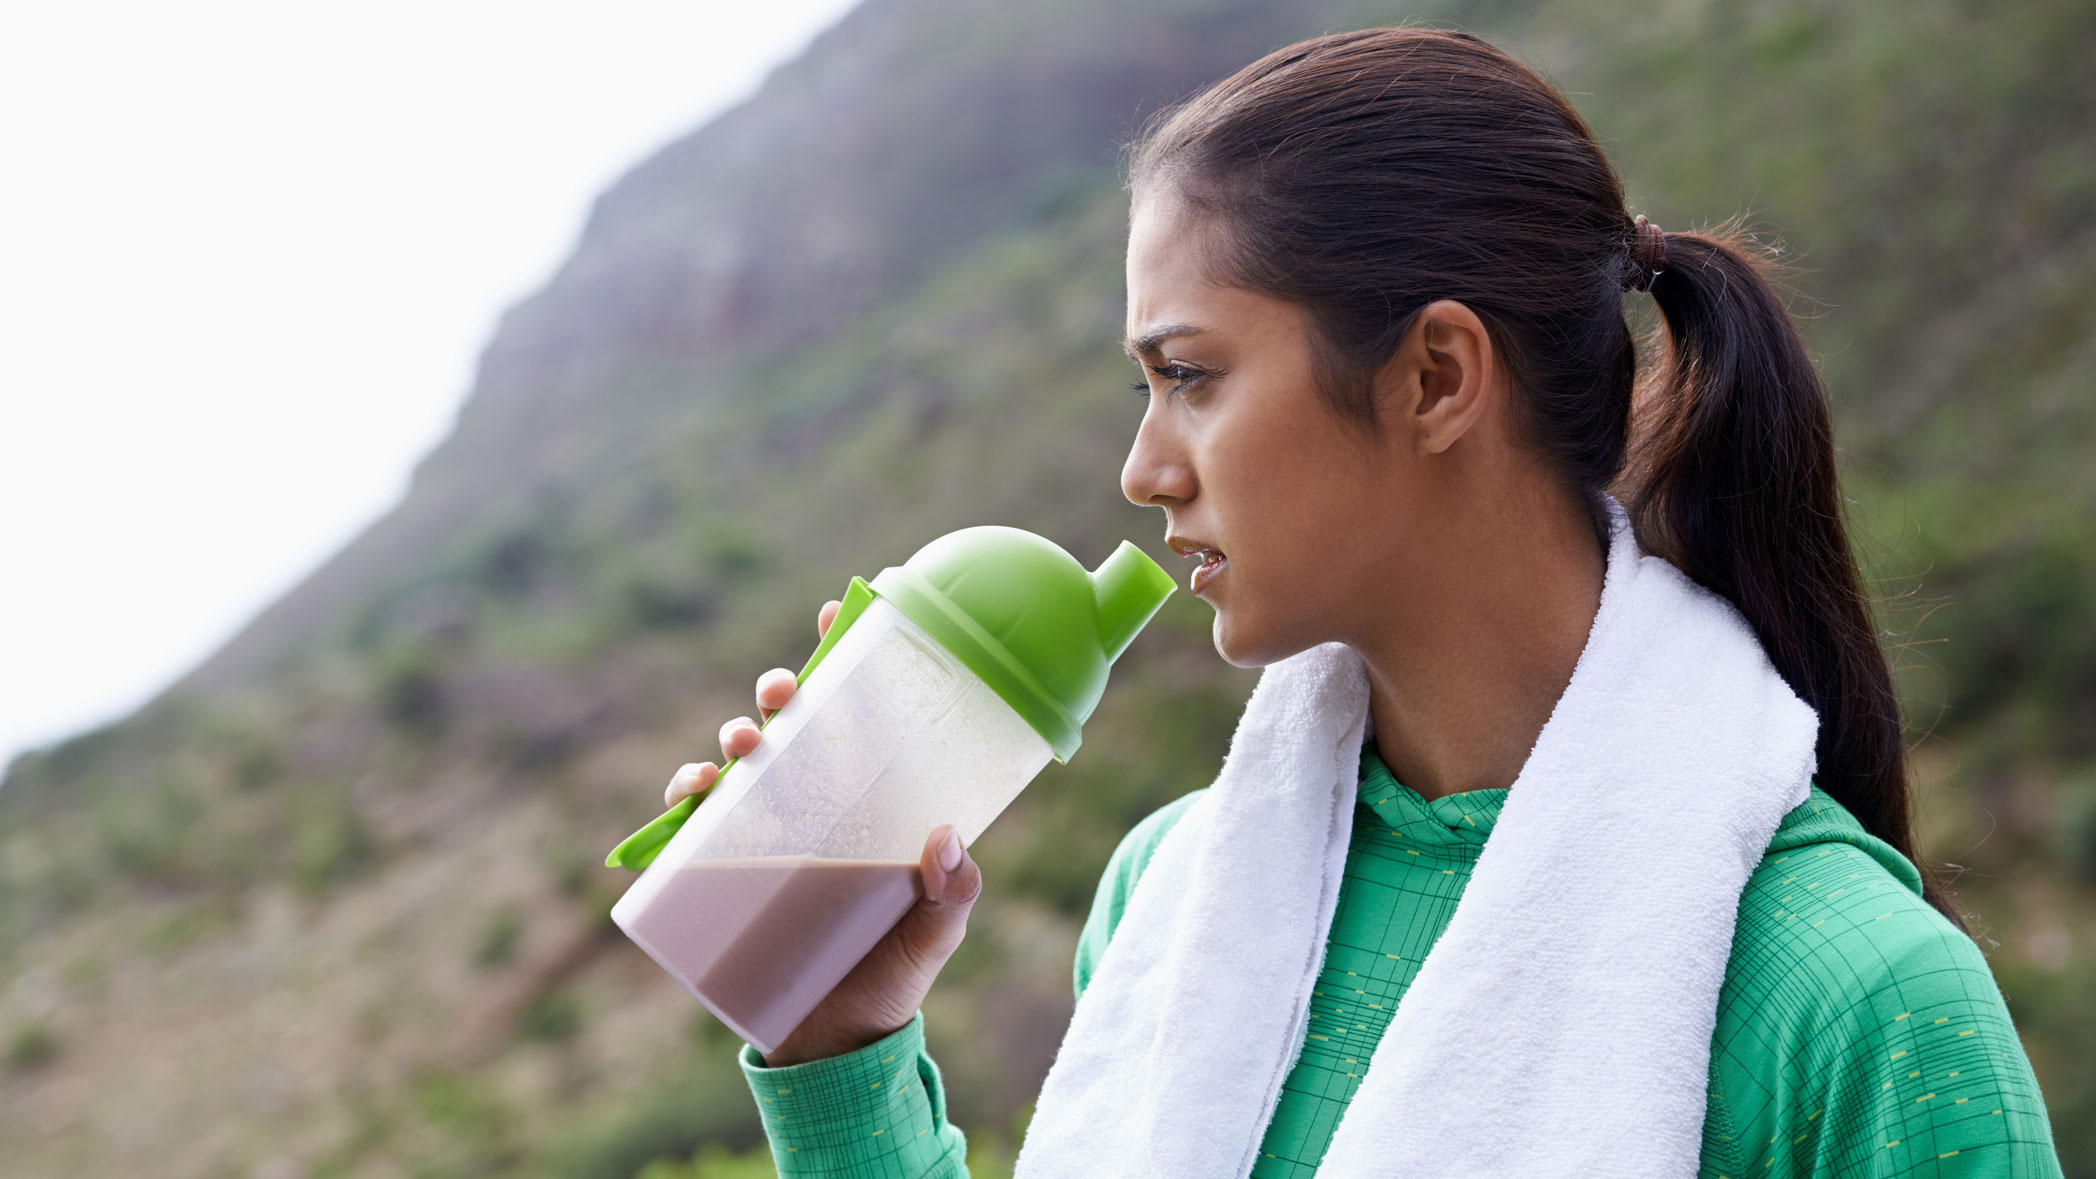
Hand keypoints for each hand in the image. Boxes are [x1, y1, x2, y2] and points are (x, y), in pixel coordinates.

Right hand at [659, 597, 984, 1066]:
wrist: (838, 1045)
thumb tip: (947, 840)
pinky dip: (683, 801)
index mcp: (867, 801)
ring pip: (739, 766)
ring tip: (741, 745)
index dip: (845, 653)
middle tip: (782, 691)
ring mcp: (764, 838)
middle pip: (791, 726)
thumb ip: (953, 893)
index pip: (857, 714)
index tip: (839, 610)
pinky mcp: (723, 879)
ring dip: (731, 741)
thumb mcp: (936, 932)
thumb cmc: (892, 973)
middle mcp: (812, 806)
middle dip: (779, 693)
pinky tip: (691, 793)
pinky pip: (692, 827)